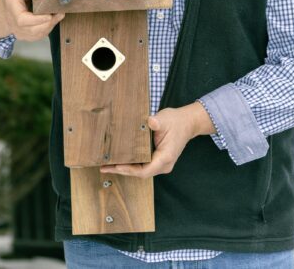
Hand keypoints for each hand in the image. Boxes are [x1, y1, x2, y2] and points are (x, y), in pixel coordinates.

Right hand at [0, 0, 63, 41]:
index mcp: (11, 6)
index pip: (22, 20)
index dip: (37, 20)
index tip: (50, 15)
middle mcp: (12, 22)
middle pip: (32, 30)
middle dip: (49, 23)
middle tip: (60, 12)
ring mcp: (18, 31)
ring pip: (37, 35)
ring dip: (50, 25)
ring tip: (58, 14)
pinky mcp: (25, 35)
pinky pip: (39, 36)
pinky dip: (48, 28)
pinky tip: (52, 19)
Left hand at [100, 103, 214, 178]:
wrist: (188, 123)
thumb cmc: (176, 121)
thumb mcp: (165, 119)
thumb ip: (157, 122)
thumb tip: (149, 122)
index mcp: (165, 157)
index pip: (144, 170)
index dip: (129, 170)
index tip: (116, 166)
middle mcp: (164, 164)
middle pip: (140, 173)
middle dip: (122, 170)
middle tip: (105, 167)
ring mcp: (162, 164)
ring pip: (141, 171)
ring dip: (125, 168)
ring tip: (108, 165)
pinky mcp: (158, 160)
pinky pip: (143, 166)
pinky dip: (131, 164)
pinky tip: (119, 160)